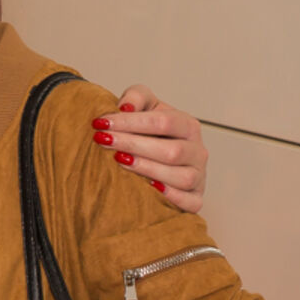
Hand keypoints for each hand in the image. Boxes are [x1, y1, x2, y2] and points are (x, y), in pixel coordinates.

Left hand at [93, 85, 208, 213]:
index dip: (131, 122)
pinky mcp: (195, 199)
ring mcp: (198, 176)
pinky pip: (190, 202)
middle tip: (103, 141)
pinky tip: (149, 188)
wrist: (157, 159)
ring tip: (119, 160)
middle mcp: (197, 151)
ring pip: (181, 177)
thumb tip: (126, 106)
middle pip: (171, 151)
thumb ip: (137, 97)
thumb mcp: (144, 108)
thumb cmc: (150, 132)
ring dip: (148, 169)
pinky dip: (172, 196)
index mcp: (188, 125)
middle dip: (133, 145)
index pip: (163, 121)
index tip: (101, 123)